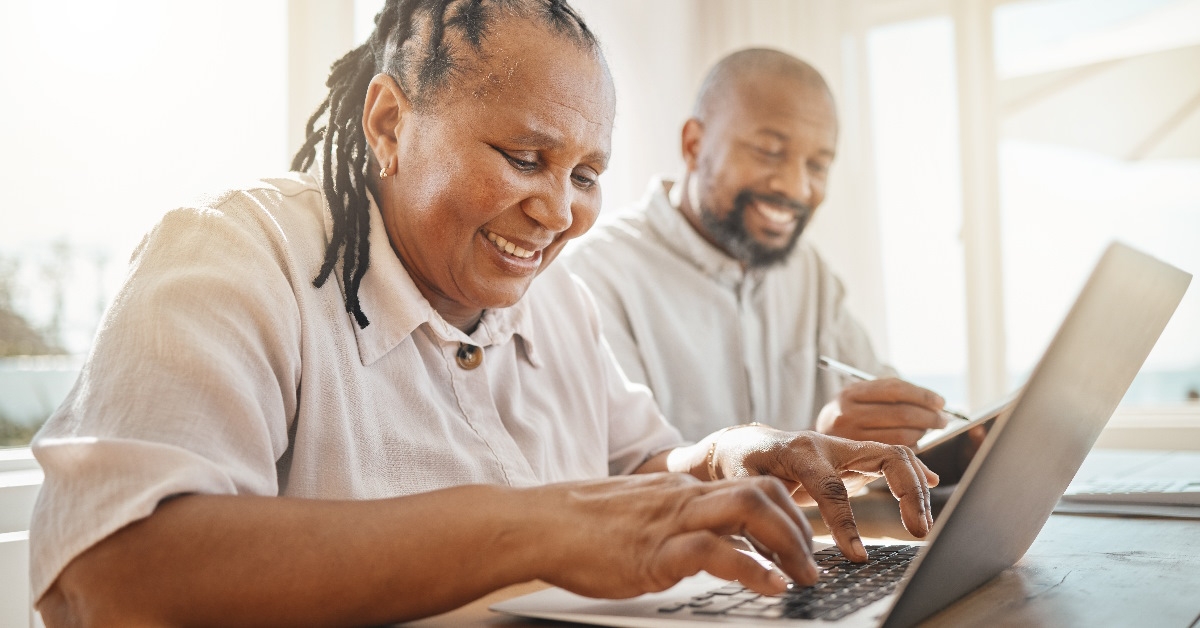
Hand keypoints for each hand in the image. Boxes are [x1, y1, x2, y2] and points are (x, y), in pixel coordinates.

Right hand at [525, 473, 822, 594]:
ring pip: (749, 508)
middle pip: (762, 491)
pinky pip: (716, 550)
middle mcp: (684, 497)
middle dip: (798, 528)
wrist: (538, 524)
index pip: (750, 486)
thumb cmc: (580, 526)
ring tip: (801, 576)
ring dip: (787, 544)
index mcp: (682, 490)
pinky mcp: (657, 549)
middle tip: (812, 565)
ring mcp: (672, 520)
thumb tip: (699, 543)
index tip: (802, 543)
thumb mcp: (638, 516)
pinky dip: (752, 568)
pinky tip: (769, 587)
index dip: (786, 513)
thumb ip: (671, 521)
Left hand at [711, 426, 937, 561]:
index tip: (857, 556)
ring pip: (895, 454)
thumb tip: (784, 557)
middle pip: (884, 457)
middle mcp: (829, 444)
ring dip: (915, 487)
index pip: (831, 488)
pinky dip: (913, 471)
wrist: (743, 442)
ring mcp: (845, 447)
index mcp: (800, 452)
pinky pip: (891, 457)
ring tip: (922, 525)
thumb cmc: (741, 465)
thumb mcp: (742, 486)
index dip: (847, 524)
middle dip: (906, 493)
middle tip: (918, 532)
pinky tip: (931, 485)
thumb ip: (761, 516)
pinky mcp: (854, 455)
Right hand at [817, 378, 949, 446]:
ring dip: (921, 432)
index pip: (894, 389)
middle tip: (942, 420)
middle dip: (928, 416)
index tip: (940, 402)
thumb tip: (938, 405)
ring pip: (900, 433)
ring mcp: (849, 436)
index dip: (922, 395)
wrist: (812, 450)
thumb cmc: (848, 423)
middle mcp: (846, 412)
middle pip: (900, 412)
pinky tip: (912, 442)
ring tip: (927, 430)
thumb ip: (893, 403)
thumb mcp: (862, 405)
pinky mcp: (855, 457)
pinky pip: (893, 451)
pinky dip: (910, 446)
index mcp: (850, 393)